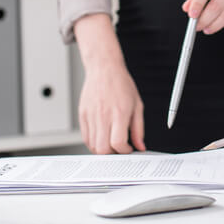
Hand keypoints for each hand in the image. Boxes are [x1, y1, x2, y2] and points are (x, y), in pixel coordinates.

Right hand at [73, 14, 145, 153]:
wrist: (104, 68)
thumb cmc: (121, 84)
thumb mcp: (137, 105)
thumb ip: (138, 128)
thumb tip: (140, 146)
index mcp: (119, 112)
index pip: (118, 142)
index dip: (124, 151)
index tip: (128, 149)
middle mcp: (103, 115)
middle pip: (103, 148)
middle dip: (113, 154)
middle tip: (119, 149)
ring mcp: (91, 115)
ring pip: (93, 145)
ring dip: (103, 150)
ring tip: (111, 144)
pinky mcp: (83, 114)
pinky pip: (86, 137)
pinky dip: (93, 143)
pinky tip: (102, 138)